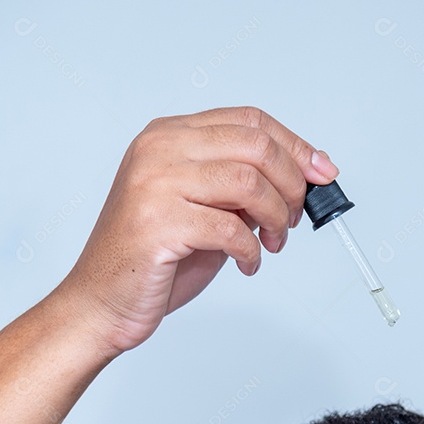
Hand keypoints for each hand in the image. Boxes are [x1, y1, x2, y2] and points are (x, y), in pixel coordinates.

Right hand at [51, 106, 338, 354]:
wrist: (100, 302)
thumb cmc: (153, 257)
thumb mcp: (205, 208)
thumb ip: (242, 186)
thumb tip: (304, 178)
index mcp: (168, 136)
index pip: (248, 121)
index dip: (295, 146)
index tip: (323, 172)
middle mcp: (158, 150)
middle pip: (255, 145)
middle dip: (291, 184)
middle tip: (294, 217)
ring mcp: (154, 183)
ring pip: (249, 182)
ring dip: (276, 218)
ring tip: (273, 242)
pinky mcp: (157, 223)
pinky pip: (232, 229)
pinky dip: (252, 251)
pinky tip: (247, 263)